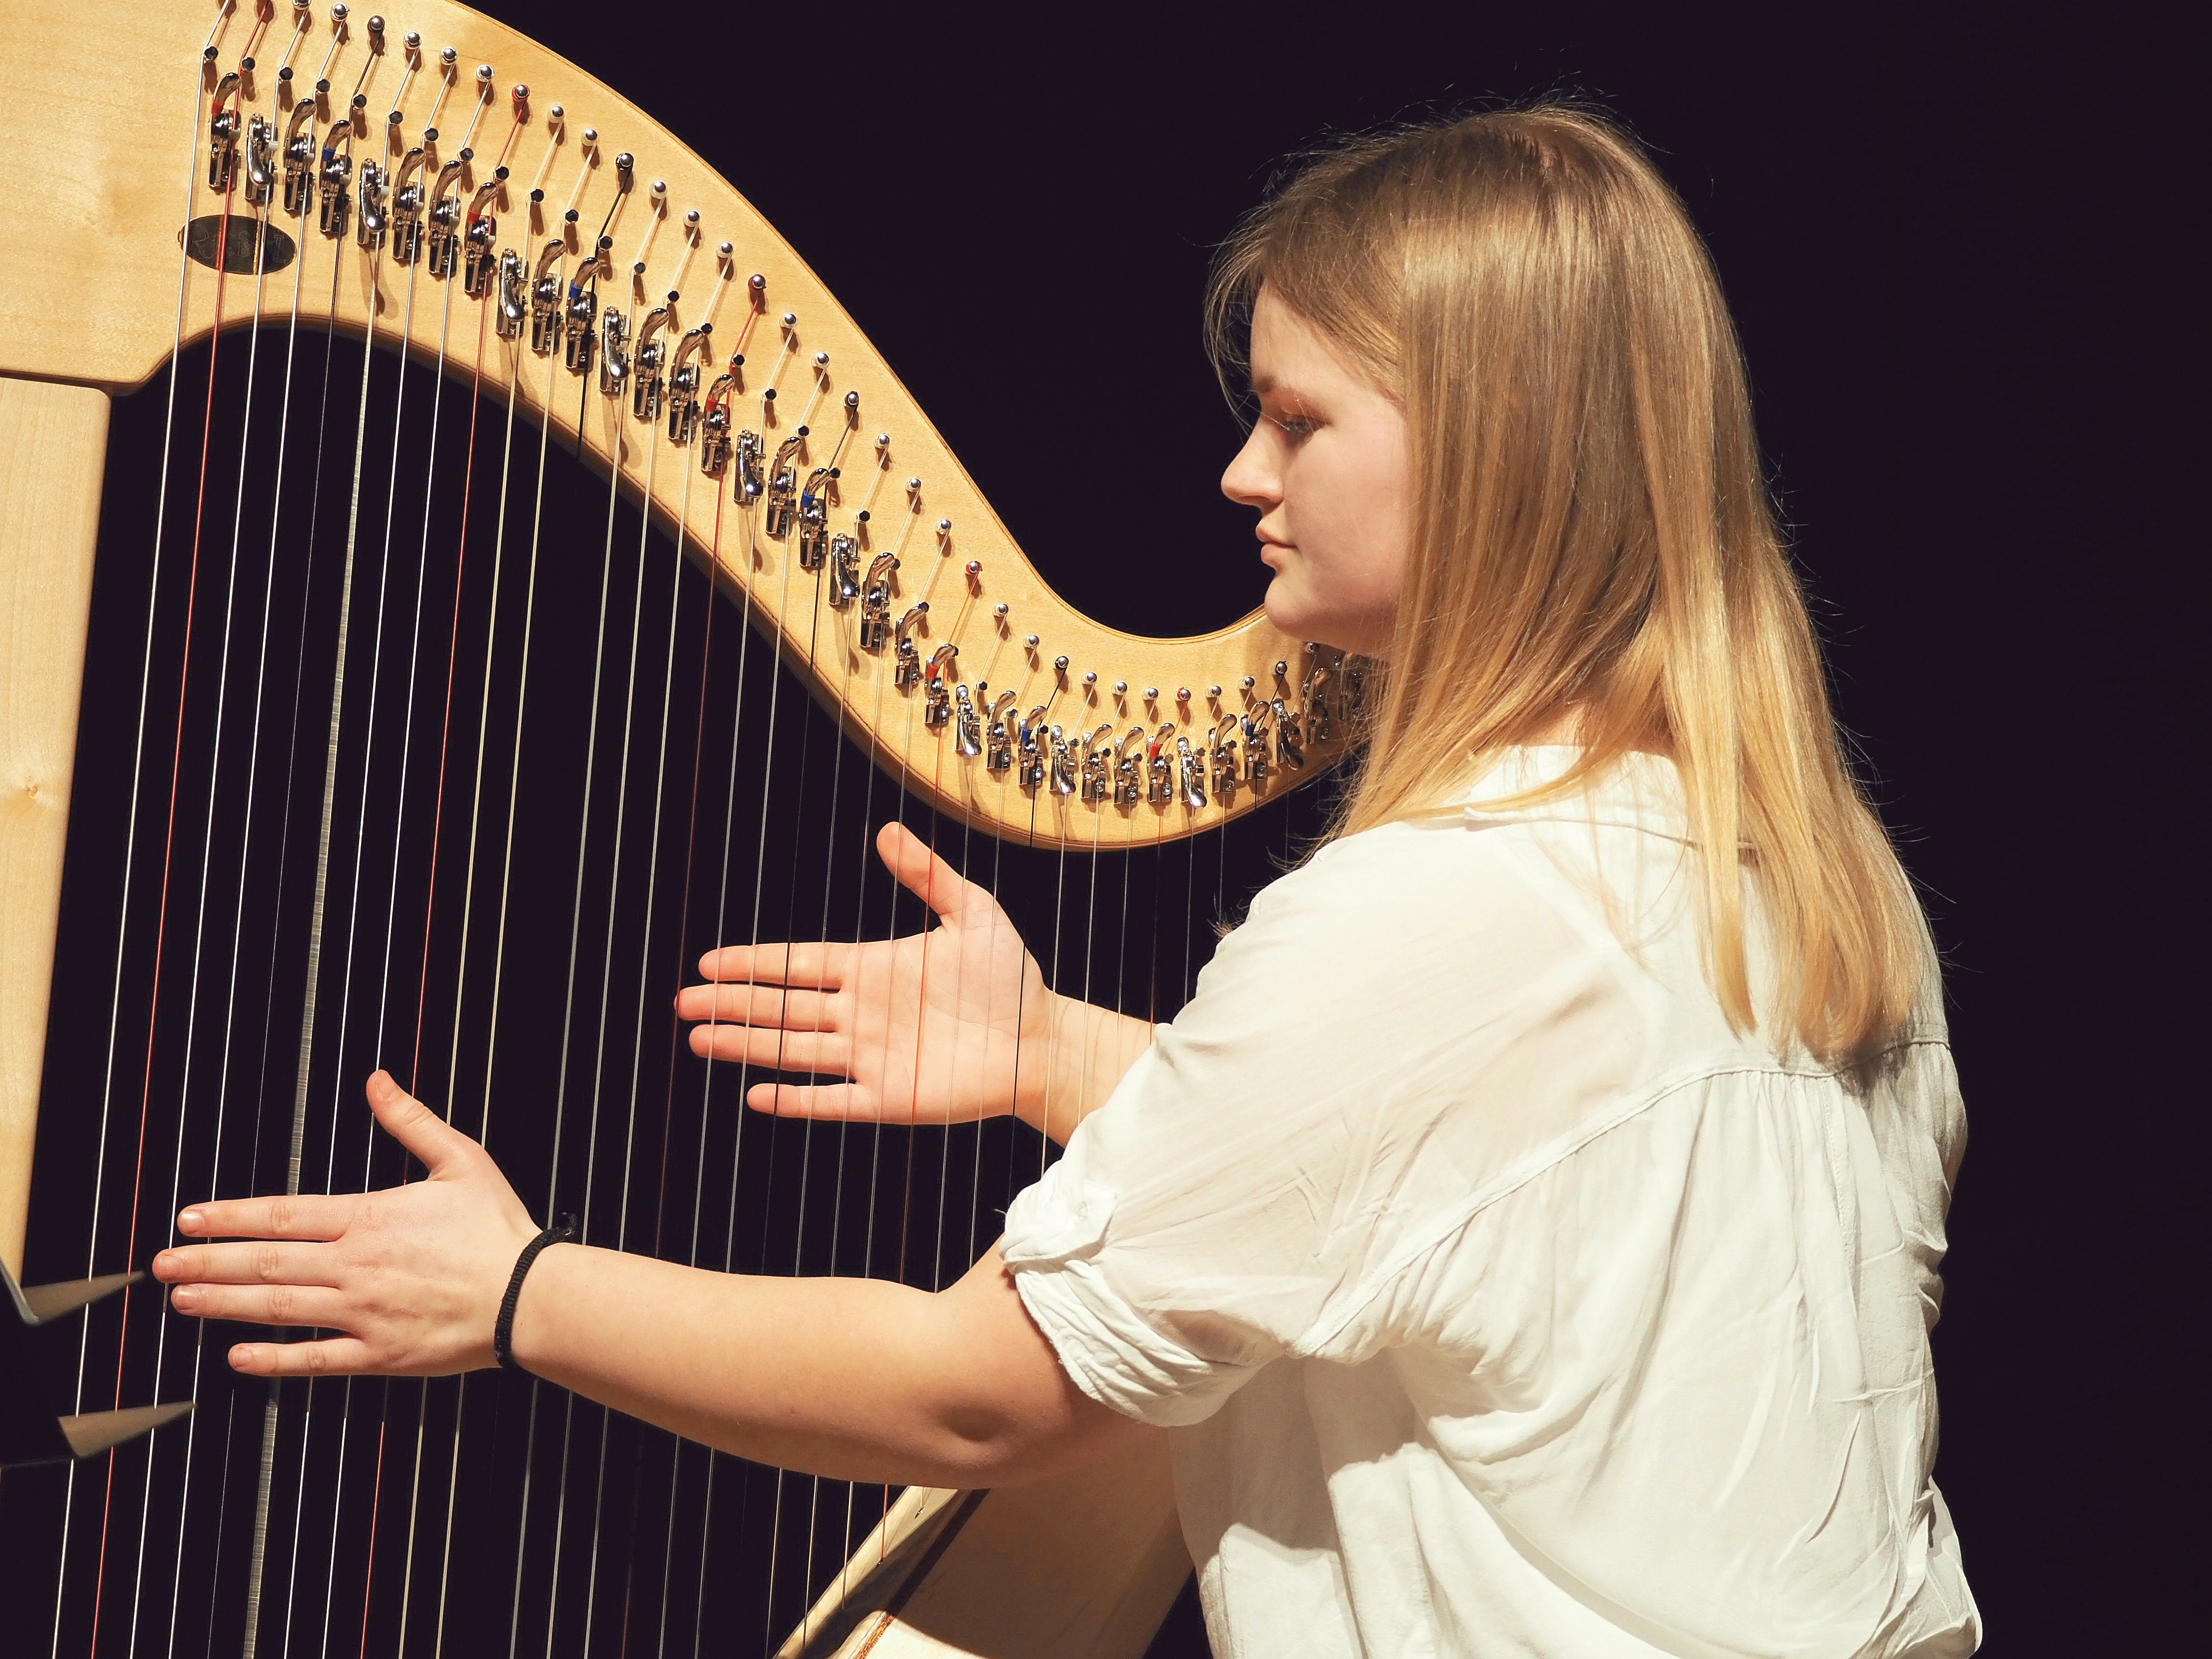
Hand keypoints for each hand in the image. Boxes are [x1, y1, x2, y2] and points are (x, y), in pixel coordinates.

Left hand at [150, 1070, 539, 1376]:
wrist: (529, 1295)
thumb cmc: (499, 1228)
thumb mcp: (460, 1159)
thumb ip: (410, 1121)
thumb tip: (377, 1081)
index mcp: (371, 1217)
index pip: (284, 1214)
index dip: (230, 1216)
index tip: (189, 1218)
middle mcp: (356, 1265)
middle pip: (266, 1263)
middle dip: (206, 1262)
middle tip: (161, 1264)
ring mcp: (364, 1313)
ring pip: (278, 1308)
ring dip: (223, 1304)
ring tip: (182, 1301)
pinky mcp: (380, 1354)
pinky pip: (316, 1359)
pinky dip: (273, 1361)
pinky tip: (239, 1358)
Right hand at [676, 822, 1051, 1125]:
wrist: (1041, 1038)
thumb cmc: (1010, 977)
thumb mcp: (973, 913)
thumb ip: (929, 875)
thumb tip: (888, 830)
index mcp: (871, 969)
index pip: (798, 964)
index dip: (754, 963)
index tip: (710, 962)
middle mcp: (861, 1013)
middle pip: (781, 1007)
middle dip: (732, 1004)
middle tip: (683, 1003)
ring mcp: (870, 1056)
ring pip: (793, 1049)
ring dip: (747, 1045)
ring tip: (699, 1039)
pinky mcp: (888, 1096)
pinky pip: (831, 1099)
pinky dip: (796, 1099)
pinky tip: (757, 1095)